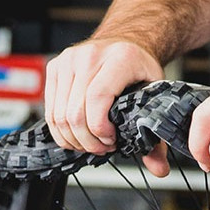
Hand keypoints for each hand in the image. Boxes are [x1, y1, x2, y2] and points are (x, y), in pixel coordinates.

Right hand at [45, 39, 168, 175]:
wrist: (124, 41)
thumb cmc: (138, 67)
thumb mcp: (154, 94)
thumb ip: (155, 133)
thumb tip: (159, 169)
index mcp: (119, 58)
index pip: (97, 98)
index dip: (99, 128)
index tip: (112, 141)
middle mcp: (90, 56)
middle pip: (75, 111)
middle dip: (87, 140)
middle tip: (103, 148)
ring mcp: (68, 60)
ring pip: (58, 114)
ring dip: (72, 139)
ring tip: (90, 143)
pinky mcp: (54, 67)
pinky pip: (50, 109)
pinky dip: (60, 130)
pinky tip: (77, 135)